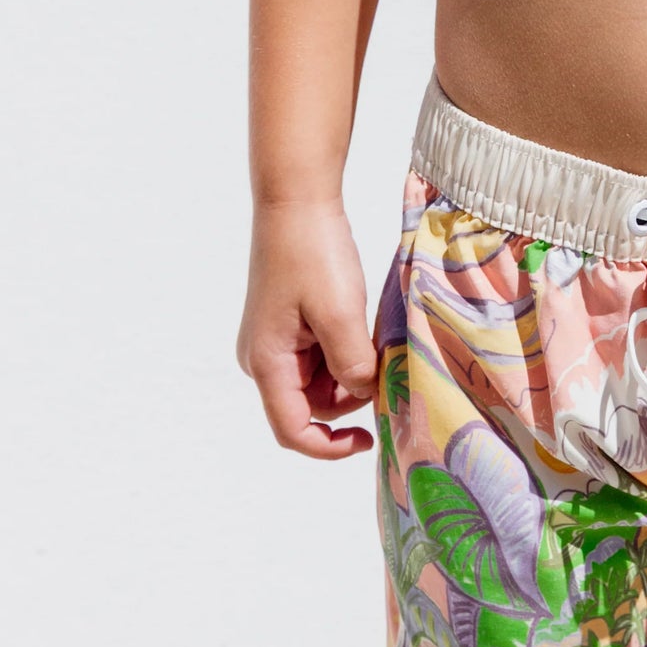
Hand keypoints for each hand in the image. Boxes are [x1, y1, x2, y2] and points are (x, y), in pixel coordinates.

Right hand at [237, 197, 377, 462]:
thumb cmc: (311, 251)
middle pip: (312, 404)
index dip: (330, 447)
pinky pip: (321, 353)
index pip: (293, 430)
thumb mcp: (339, 312)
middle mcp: (264, 358)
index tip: (369, 439)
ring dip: (350, 367)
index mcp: (267, 362)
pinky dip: (345, 347)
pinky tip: (359, 320)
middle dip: (350, 393)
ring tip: (370, 331)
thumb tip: (365, 393)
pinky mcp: (289, 323)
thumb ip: (353, 365)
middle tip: (382, 361)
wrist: (296, 199)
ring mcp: (275, 340)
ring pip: (321, 379)